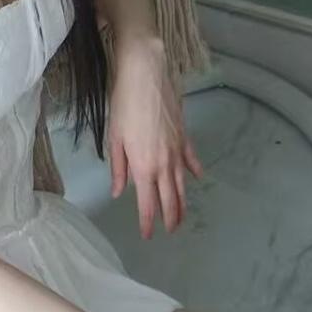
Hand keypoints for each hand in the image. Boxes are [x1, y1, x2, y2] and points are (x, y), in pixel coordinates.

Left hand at [108, 34, 203, 237]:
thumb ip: (119, 168)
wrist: (146, 76)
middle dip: (171, 217)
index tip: (148, 235)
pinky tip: (197, 178)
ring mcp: (178, 150)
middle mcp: (164, 163)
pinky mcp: (185, 136)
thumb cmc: (124, 105)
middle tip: (171, 230)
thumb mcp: (114, 138)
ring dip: (183, 202)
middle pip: (170, 198)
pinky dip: (194, 170)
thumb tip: (120, 191)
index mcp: (144, 166)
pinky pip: (191, 159)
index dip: (148, 222)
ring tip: (182, 215)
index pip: (148, 203)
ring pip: (182, 183)